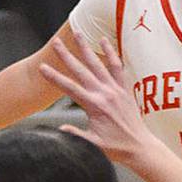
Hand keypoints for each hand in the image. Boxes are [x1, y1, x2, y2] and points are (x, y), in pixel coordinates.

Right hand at [38, 29, 155, 166]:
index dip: (54, 78)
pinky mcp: (124, 89)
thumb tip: (61, 128)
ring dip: (86, 48)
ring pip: (98, 64)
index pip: (70, 88)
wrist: (139, 147)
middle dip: (67, 56)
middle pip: (81, 71)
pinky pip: (117, 67)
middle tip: (56, 43)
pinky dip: (111, 53)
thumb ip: (76, 134)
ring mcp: (115, 89)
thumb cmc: (115, 148)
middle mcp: (105, 94)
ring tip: (78, 34)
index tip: (42, 68)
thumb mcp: (92, 145)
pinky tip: (104, 40)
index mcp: (95, 106)